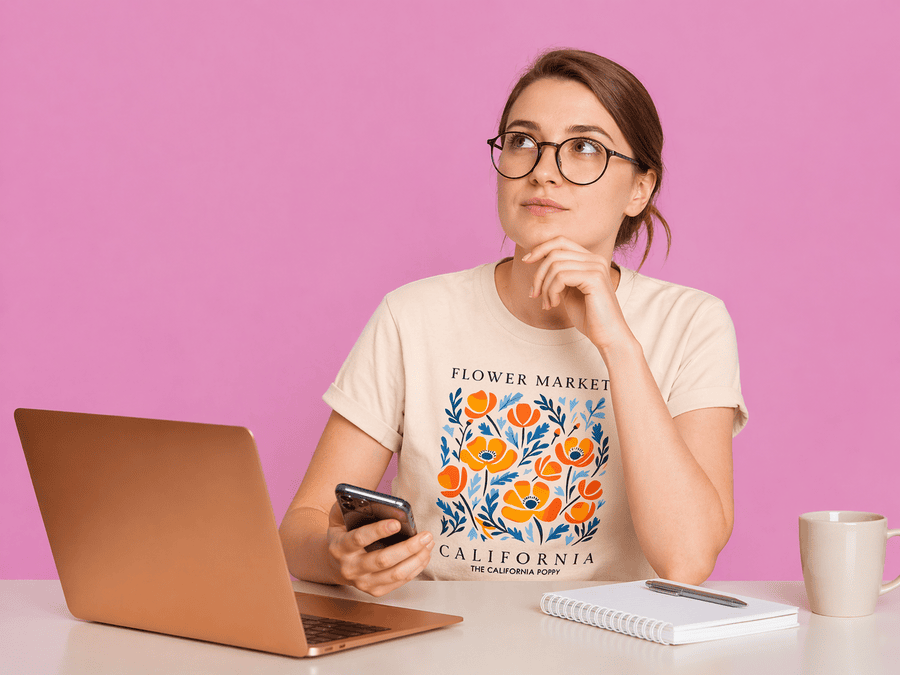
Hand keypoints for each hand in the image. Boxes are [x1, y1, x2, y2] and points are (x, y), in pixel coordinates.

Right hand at [325, 501, 433, 596]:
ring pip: (395, 574)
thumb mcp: (337, 519)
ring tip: (428, 544)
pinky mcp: (375, 591)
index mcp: (340, 547)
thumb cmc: (342, 537)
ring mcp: (363, 582)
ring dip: (416, 559)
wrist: (335, 565)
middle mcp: (351, 568)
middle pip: (383, 560)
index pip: (360, 538)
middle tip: (425, 535)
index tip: (397, 522)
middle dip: (408, 547)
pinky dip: (415, 569)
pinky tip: (424, 555)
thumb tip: (363, 498)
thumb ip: (346, 506)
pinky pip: (400, 582)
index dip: (379, 531)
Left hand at [522, 236, 633, 351]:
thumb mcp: (569, 291)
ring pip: (555, 265)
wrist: (608, 335)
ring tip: (547, 304)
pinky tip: (555, 304)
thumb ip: (558, 275)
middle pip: (555, 252)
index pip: (561, 241)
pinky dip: (552, 291)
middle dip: (539, 273)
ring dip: (545, 287)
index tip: (526, 261)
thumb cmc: (589, 316)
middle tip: (534, 294)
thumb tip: (536, 260)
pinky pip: (561, 277)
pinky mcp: (594, 279)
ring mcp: (596, 267)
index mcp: (590, 259)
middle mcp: (595, 259)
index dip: (540, 248)